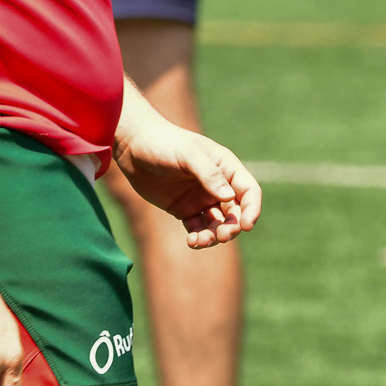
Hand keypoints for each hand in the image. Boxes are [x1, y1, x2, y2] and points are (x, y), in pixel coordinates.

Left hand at [114, 105, 260, 248]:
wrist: (133, 146)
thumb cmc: (163, 142)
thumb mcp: (187, 154)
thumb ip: (209, 174)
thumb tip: (230, 197)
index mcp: (225, 167)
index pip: (248, 191)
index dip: (252, 209)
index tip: (247, 225)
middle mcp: (217, 184)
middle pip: (236, 213)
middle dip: (232, 227)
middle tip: (221, 236)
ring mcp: (200, 198)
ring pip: (217, 224)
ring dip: (214, 236)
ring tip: (201, 241)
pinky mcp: (184, 209)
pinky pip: (198, 229)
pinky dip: (199, 238)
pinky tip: (192, 242)